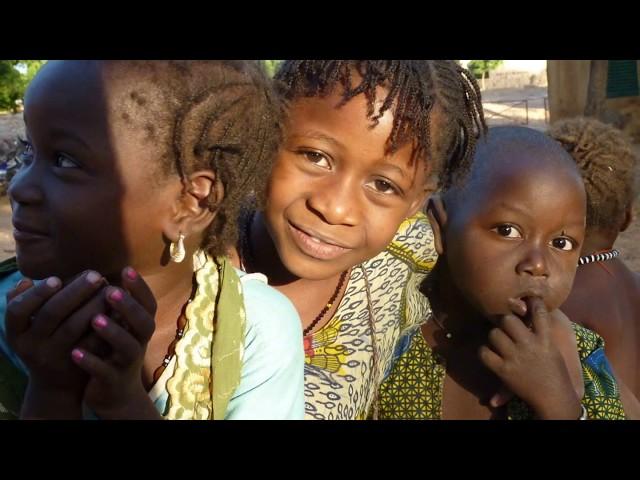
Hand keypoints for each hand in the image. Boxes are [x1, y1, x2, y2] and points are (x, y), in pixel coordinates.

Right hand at [5, 271, 109, 417]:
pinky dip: (105, 324)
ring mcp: (54, 357)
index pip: (17, 311)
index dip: (36, 294)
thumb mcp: (26, 328)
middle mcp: (31, 346)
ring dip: (93, 304)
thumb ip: (24, 303)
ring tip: (109, 288)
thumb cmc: (42, 342)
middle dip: (74, 291)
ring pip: (74, 326)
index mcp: (16, 333)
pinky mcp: (78, 364)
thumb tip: (26, 281)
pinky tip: (118, 309)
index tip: (56, 278)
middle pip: (51, 313)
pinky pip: (92, 340)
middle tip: (96, 274)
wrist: (55, 385)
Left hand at [71, 267, 159, 418]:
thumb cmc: (115, 350)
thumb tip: (101, 272)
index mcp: (141, 326)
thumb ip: (117, 306)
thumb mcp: (122, 327)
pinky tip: (75, 352)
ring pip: (127, 347)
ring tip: (94, 319)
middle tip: (110, 291)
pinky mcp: (113, 381)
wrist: (116, 393)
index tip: (126, 269)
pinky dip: (92, 362)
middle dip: (128, 307)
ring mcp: (128, 362)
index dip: (140, 288)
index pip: (148, 303)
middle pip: (143, 323)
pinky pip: (105, 371)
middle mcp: (140, 342)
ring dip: (113, 332)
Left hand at [479, 297, 581, 418]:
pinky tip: (489, 353)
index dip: (532, 301)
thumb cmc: (555, 372)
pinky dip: (484, 352)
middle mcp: (529, 345)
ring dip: (494, 336)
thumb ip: (540, 332)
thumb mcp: (552, 348)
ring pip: (494, 334)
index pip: (539, 312)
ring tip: (497, 340)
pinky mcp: (503, 370)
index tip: (527, 296)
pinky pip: (485, 353)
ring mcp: (515, 358)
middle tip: (503, 324)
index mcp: (545, 339)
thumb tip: (528, 311)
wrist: (554, 398)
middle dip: (504, 320)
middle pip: (508, 320)